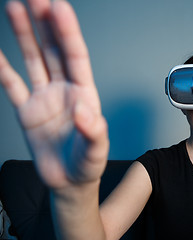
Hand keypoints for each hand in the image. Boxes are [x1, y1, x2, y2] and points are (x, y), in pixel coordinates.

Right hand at [0, 0, 108, 188]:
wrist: (69, 181)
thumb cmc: (86, 165)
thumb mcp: (95, 152)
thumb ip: (93, 132)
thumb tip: (85, 112)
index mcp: (84, 94)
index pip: (76, 56)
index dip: (67, 32)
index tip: (58, 7)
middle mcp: (64, 90)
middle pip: (54, 50)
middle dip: (46, 23)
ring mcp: (45, 98)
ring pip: (34, 59)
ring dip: (25, 34)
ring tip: (16, 8)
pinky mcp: (28, 111)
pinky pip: (11, 84)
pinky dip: (1, 68)